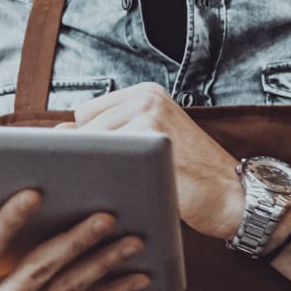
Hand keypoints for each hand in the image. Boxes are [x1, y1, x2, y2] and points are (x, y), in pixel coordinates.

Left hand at [67, 82, 243, 240]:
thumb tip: (55, 133)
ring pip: (92, 145)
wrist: (235, 197)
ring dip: (93, 170)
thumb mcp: (153, 144)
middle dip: (87, 157)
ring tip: (111, 190)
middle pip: (83, 128)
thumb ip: (113, 134)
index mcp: (144, 94)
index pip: (86, 114)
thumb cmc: (190, 176)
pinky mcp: (152, 140)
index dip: (87, 144)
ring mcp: (149, 116)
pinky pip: (107, 161)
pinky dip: (105, 180)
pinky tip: (116, 196)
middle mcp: (145, 98)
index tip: (93, 167)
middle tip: (103, 183)